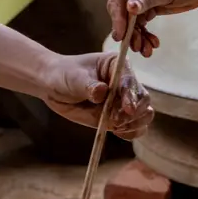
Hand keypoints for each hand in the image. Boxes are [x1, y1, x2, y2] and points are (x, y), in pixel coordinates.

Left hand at [37, 52, 153, 138]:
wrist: (53, 86)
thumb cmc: (65, 74)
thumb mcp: (75, 77)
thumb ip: (89, 86)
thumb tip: (102, 92)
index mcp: (119, 66)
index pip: (131, 82)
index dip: (131, 96)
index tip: (127, 109)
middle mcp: (126, 84)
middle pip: (143, 100)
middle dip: (133, 113)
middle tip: (115, 120)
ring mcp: (123, 102)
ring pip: (143, 115)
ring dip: (133, 124)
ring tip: (114, 125)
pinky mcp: (118, 118)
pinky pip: (133, 128)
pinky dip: (130, 132)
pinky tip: (117, 132)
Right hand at [107, 0, 197, 55]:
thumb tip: (129, 8)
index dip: (117, 14)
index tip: (120, 34)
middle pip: (123, 8)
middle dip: (128, 29)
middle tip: (134, 46)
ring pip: (132, 19)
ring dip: (138, 35)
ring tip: (146, 51)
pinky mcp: (151, 5)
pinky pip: (143, 22)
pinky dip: (146, 34)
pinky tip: (153, 44)